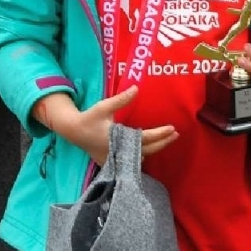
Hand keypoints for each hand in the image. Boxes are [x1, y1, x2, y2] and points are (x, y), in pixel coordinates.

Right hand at [35, 87, 177, 164]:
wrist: (73, 132)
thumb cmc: (89, 118)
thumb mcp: (103, 107)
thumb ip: (120, 99)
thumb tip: (136, 88)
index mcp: (118, 138)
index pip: (145, 138)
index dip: (160, 134)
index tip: (173, 128)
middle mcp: (119, 151)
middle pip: (147, 150)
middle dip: (163, 142)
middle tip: (176, 134)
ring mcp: (116, 159)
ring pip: (141, 157)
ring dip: (155, 149)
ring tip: (168, 140)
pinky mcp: (113, 161)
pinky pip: (132, 160)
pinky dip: (143, 154)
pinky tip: (152, 148)